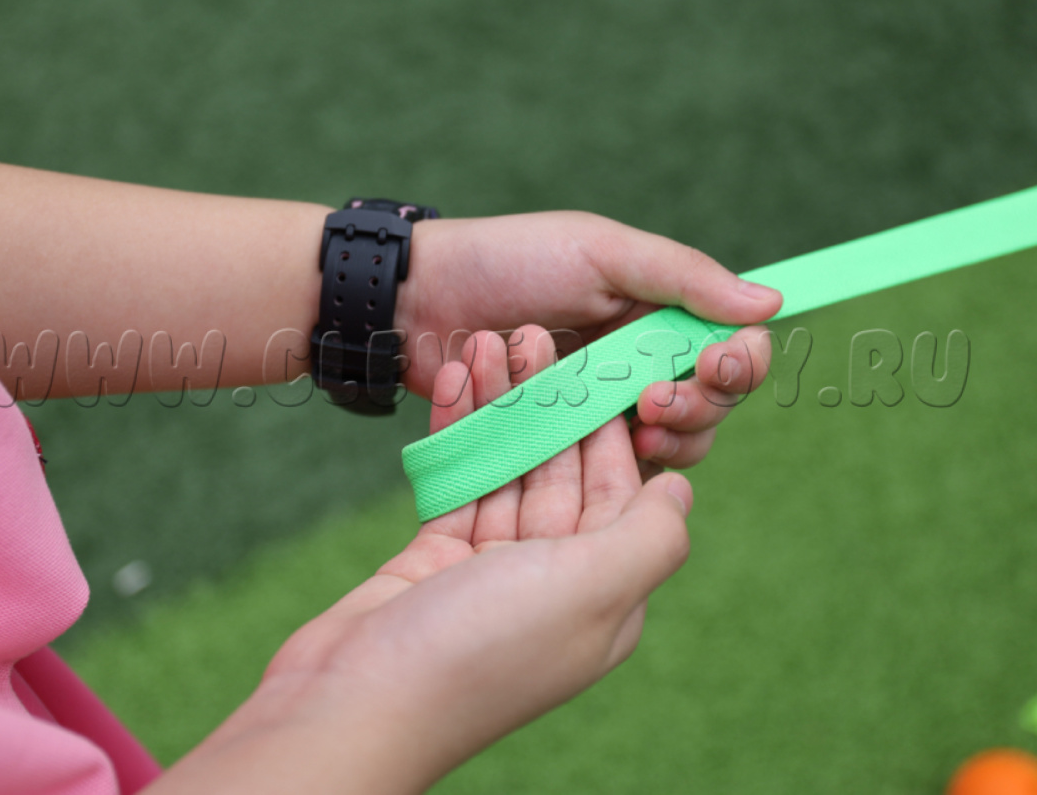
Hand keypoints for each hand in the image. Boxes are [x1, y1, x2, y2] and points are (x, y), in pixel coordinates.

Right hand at [186, 328, 695, 793]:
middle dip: (552, 404)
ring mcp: (491, 573)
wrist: (354, 701)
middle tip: (533, 334)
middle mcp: (554, 583)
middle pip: (562, 475)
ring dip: (502, 407)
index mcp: (604, 595)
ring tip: (490, 341)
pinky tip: (456, 381)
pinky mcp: (434, 560)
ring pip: (507, 471)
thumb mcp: (590, 589)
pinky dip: (459, 434)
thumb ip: (649, 536)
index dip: (613, 426)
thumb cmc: (481, 646)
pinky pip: (459, 483)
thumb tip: (681, 486)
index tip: (600, 360)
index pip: (624, 494)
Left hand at [397, 212, 778, 472]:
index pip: (732, 348)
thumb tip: (772, 303)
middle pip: (711, 407)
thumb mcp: (601, 252)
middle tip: (655, 402)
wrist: (418, 302)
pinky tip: (591, 451)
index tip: (715, 366)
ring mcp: (604, 409)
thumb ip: (683, 277)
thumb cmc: (508, 263)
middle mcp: (642, 363)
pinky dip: (615, 466)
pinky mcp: (567, 447)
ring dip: (666, 443)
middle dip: (698, 408)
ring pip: (671, 448)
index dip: (738, 365)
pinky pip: (613, 476)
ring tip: (631, 431)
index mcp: (659, 312)